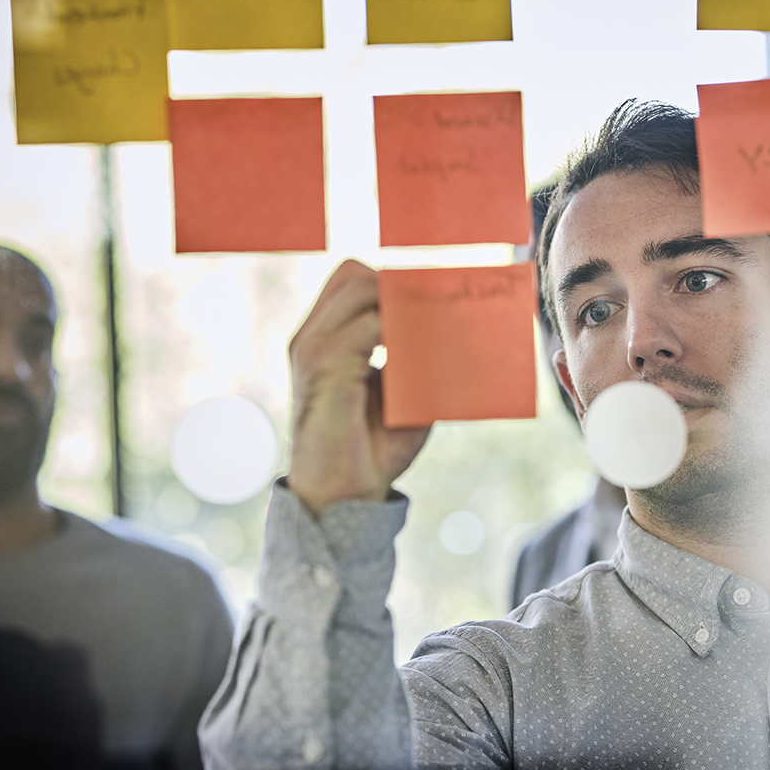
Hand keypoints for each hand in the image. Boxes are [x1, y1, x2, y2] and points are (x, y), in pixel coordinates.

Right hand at [287, 260, 431, 514]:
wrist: (345, 495)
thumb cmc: (374, 448)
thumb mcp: (406, 394)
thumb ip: (422, 358)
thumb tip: (457, 325)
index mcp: (325, 340)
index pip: (353, 279)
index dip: (393, 283)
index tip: (435, 301)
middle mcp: (312, 337)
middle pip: (355, 274)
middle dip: (399, 287)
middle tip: (438, 311)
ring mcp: (314, 347)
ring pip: (363, 289)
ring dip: (405, 304)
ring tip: (435, 330)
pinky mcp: (325, 365)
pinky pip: (372, 324)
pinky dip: (405, 331)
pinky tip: (426, 352)